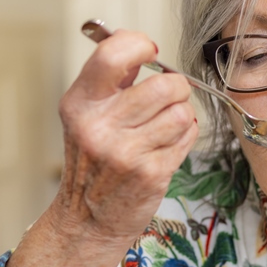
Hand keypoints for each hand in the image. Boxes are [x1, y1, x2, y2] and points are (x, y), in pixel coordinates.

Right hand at [3, 30, 196, 266]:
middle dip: (176, 88)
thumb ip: (111, 82)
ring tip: (166, 128)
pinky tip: (167, 147)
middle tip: (169, 98)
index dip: (140, 45)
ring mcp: (125, 152)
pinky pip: (187, 137)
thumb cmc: (93, 165)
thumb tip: (141, 47)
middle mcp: (99, 126)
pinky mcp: (150, 174)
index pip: (114, 53)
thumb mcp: (87, 118)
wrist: (87, 221)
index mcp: (80, 104)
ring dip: (182, 116)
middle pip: (164, 85)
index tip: (149, 53)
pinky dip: (184, 138)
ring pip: (182, 112)